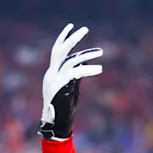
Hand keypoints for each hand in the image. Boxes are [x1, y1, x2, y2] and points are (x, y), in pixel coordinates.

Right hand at [39, 23, 102, 140]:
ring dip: (87, 54)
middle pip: (60, 49)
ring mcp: (54, 79)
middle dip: (72, 38)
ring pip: (71, 60)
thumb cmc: (65, 110)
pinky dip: (88, 69)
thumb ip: (75, 75)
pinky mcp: (61, 86)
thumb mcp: (71, 89)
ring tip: (101, 52)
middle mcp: (50, 74)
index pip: (57, 51)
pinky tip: (99, 69)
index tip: (72, 28)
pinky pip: (76, 72)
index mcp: (51, 73)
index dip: (64, 39)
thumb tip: (84, 62)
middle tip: (85, 28)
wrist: (57, 125)